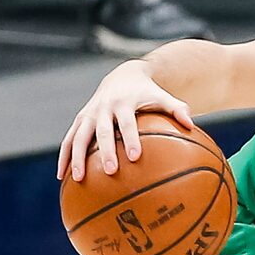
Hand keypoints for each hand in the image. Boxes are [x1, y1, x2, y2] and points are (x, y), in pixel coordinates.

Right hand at [57, 63, 194, 181]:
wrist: (123, 75)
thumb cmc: (147, 92)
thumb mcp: (162, 96)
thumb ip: (177, 109)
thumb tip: (191, 125)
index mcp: (124, 103)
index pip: (128, 123)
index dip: (131, 139)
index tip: (136, 157)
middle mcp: (103, 108)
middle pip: (102, 132)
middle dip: (105, 151)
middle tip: (110, 171)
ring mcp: (89, 114)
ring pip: (79, 136)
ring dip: (77, 157)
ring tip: (77, 179)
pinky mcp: (80, 120)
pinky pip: (68, 139)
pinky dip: (64, 157)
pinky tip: (62, 176)